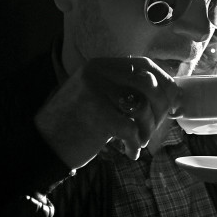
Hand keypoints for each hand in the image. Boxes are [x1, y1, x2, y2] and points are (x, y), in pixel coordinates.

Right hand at [34, 57, 180, 168]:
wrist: (43, 146)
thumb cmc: (75, 124)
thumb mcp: (97, 96)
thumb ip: (125, 89)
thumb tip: (171, 95)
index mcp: (100, 66)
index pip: (144, 65)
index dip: (165, 82)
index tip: (173, 100)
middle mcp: (98, 74)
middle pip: (149, 84)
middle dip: (162, 107)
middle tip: (156, 125)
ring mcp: (97, 94)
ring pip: (143, 108)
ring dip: (148, 129)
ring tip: (139, 140)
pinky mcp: (98, 117)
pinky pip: (132, 129)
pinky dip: (136, 144)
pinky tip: (130, 151)